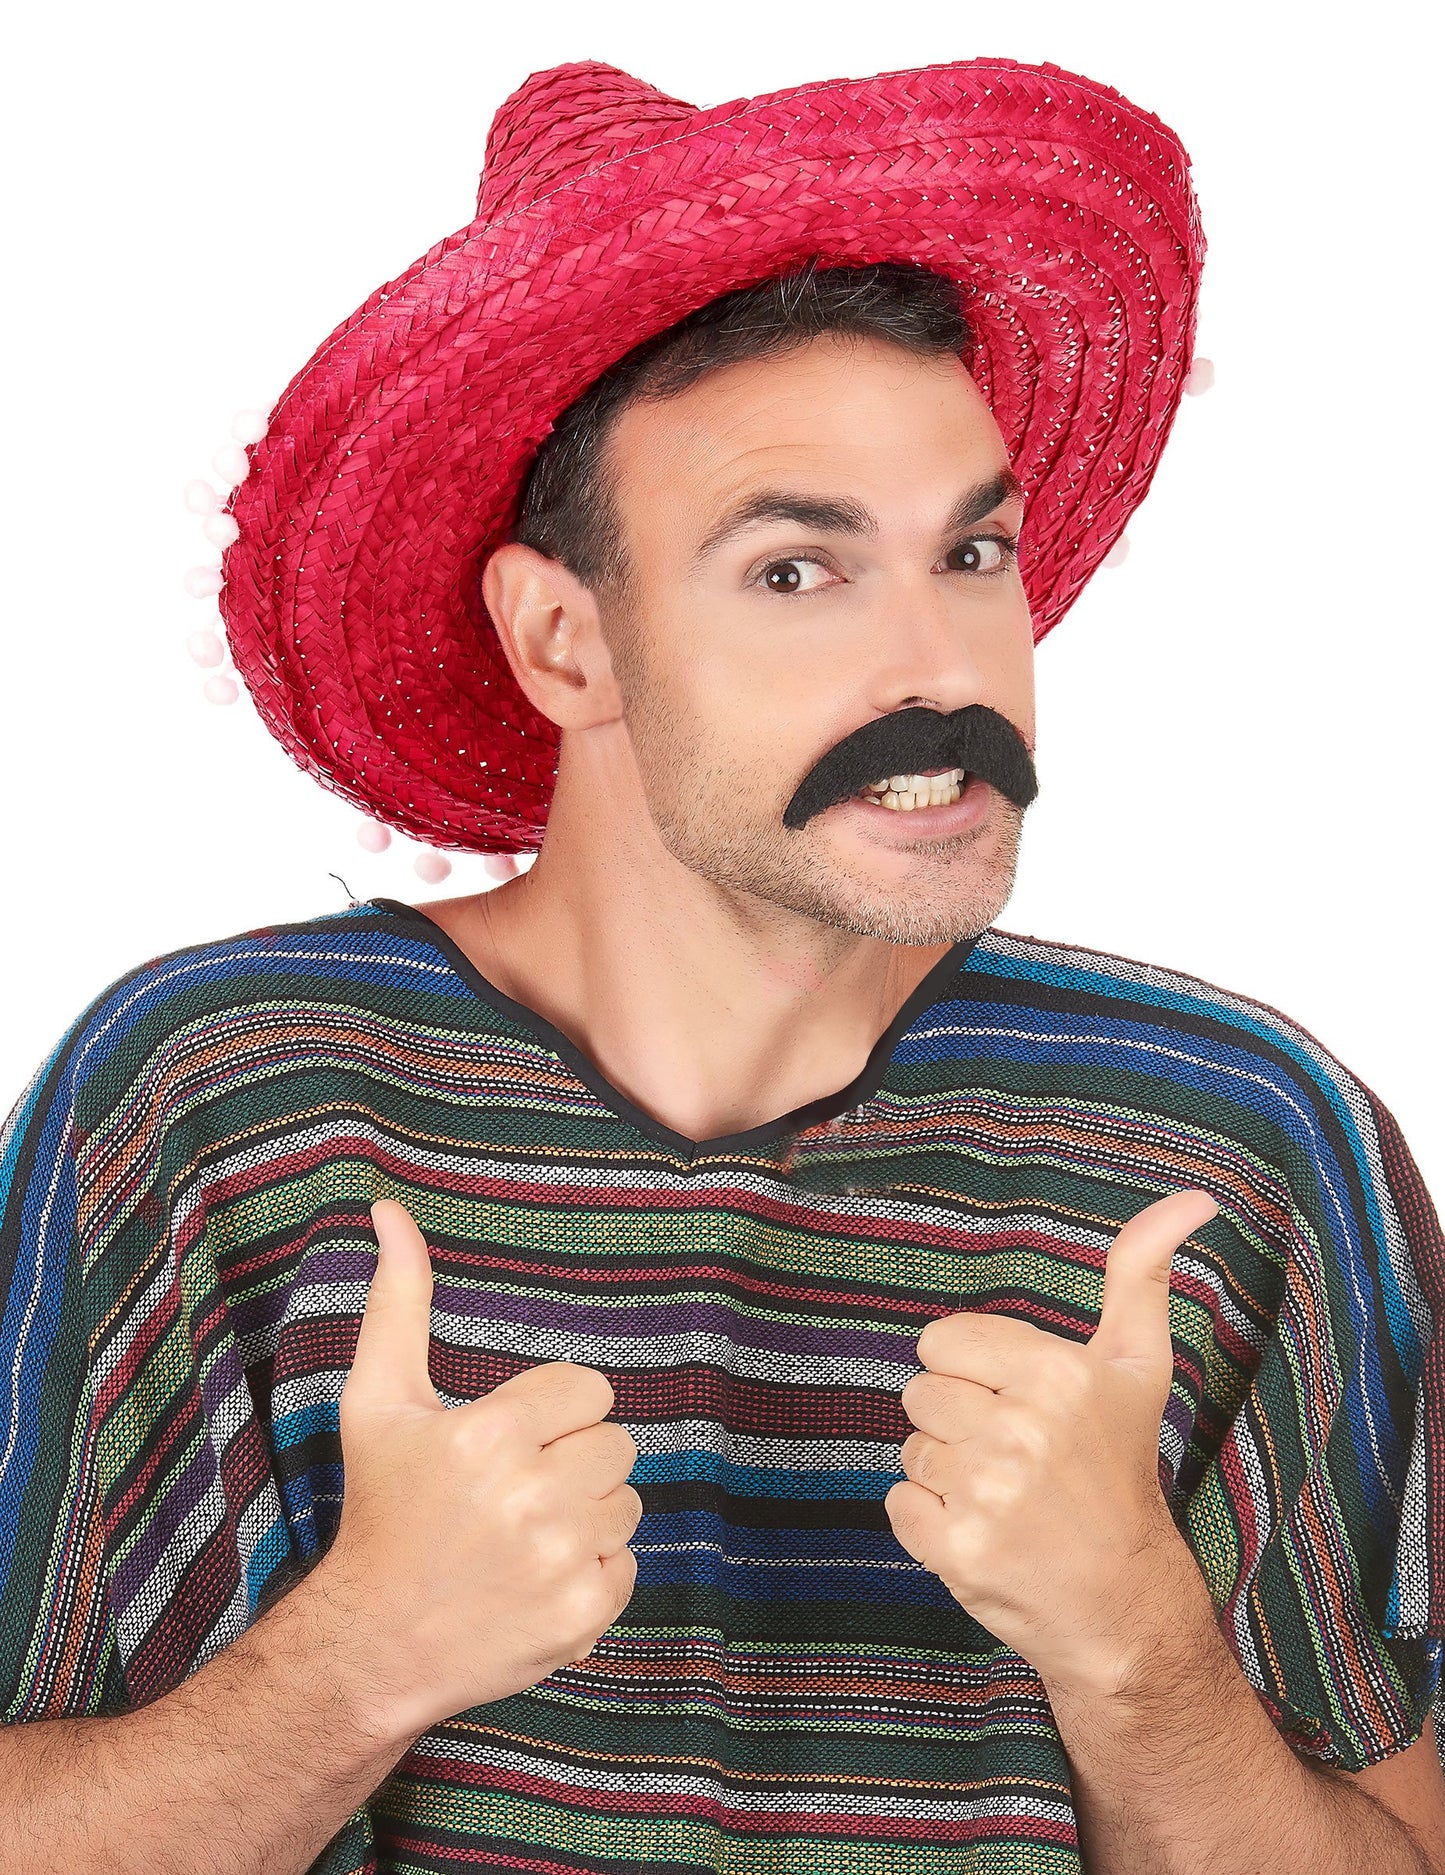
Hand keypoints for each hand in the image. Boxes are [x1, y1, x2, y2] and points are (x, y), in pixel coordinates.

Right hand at [313, 1198, 641, 1736]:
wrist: (371, 1645)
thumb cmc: (379, 1510)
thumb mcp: (378, 1400)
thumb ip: (398, 1300)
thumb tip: (389, 1209)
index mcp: (491, 1433)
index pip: (589, 1390)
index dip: (551, 1413)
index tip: (509, 1441)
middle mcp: (532, 1495)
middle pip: (614, 1445)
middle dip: (571, 1461)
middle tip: (513, 1492)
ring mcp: (561, 1561)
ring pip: (625, 1504)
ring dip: (585, 1516)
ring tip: (522, 1537)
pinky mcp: (581, 1615)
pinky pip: (627, 1566)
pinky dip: (592, 1573)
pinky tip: (535, 1580)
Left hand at [884, 1187, 1218, 1698]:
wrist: (1123, 1603)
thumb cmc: (1121, 1473)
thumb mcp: (1138, 1365)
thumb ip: (1142, 1273)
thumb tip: (1193, 1199)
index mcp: (1056, 1375)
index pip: (943, 1343)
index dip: (972, 1372)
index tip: (1016, 1404)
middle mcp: (1021, 1431)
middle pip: (921, 1395)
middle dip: (958, 1422)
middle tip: (1012, 1456)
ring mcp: (986, 1495)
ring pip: (911, 1450)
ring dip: (944, 1474)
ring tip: (1002, 1496)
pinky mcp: (957, 1551)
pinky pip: (898, 1505)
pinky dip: (928, 1522)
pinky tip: (982, 1532)